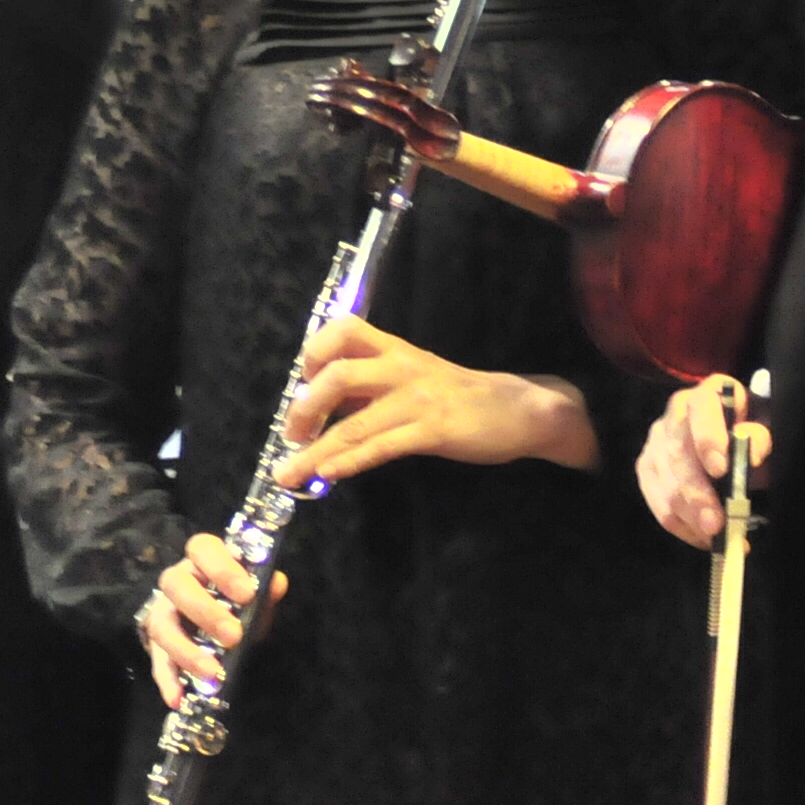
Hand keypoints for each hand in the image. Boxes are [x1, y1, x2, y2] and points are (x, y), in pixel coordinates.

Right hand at [138, 532, 288, 711]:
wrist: (218, 627)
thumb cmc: (238, 603)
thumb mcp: (255, 597)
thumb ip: (265, 592)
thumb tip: (276, 584)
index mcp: (203, 561)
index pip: (202, 548)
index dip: (222, 568)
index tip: (247, 594)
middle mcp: (178, 582)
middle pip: (176, 584)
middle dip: (204, 611)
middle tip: (233, 637)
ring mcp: (163, 613)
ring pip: (161, 625)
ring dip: (186, 651)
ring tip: (213, 674)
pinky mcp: (157, 646)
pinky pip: (157, 661)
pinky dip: (168, 681)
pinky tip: (179, 699)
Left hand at [271, 317, 596, 487]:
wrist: (517, 409)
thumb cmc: (456, 394)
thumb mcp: (411, 375)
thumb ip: (370, 383)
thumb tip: (319, 404)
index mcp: (393, 349)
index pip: (344, 329)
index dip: (313, 351)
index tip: (300, 382)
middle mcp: (401, 367)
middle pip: (338, 375)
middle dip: (304, 408)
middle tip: (290, 435)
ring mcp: (417, 399)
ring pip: (354, 423)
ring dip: (314, 450)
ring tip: (287, 473)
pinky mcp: (433, 431)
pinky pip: (382, 447)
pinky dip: (349, 462)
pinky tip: (327, 474)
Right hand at [638, 379, 770, 549]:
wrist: (736, 442)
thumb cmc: (755, 436)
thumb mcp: (767, 432)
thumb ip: (761, 437)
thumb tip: (751, 450)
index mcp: (708, 394)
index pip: (701, 408)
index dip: (707, 438)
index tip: (720, 470)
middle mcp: (675, 412)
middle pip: (677, 453)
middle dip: (696, 493)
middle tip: (716, 524)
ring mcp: (657, 440)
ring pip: (664, 482)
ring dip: (688, 514)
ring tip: (714, 538)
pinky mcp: (647, 468)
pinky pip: (656, 501)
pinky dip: (680, 525)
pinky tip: (703, 538)